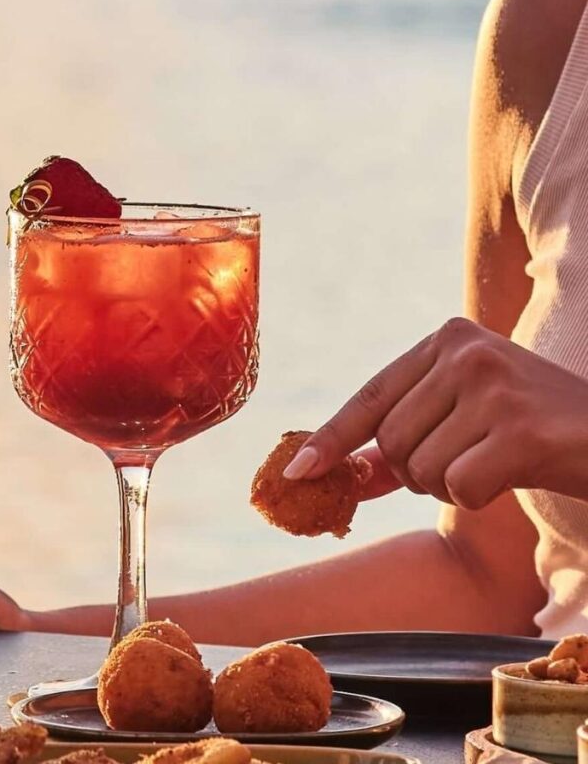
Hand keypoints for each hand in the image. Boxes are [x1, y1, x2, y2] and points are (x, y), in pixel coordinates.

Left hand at [284, 317, 587, 509]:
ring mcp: (494, 386)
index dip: (330, 439)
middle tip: (474, 458)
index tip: (296, 473)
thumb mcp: (467, 421)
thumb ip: (406, 442)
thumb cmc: (541, 433)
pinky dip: (480, 497)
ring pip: (420, 469)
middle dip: (419, 471)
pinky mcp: (520, 430)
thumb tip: (340, 475)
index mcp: (449, 338)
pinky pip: (459, 488)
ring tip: (499, 461)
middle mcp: (467, 351)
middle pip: (391, 443)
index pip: (370, 397)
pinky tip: (518, 473)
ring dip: (452, 485)